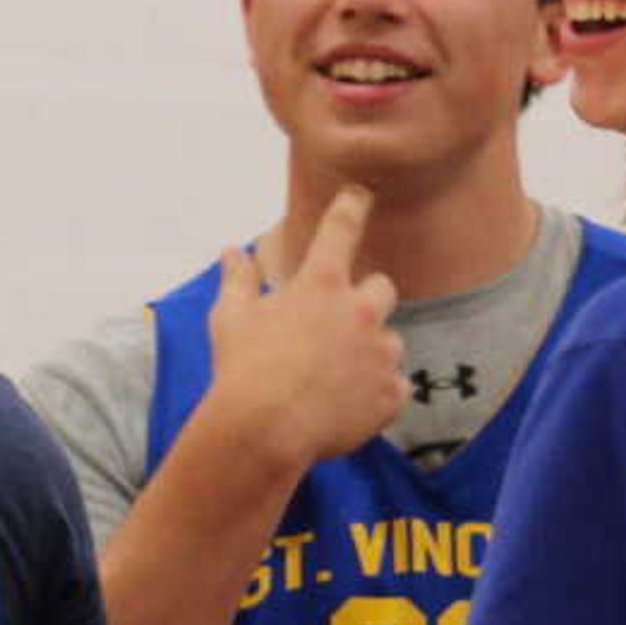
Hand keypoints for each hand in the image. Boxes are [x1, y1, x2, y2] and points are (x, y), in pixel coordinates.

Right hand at [194, 186, 404, 475]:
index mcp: (321, 284)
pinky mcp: (392, 394)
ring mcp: (381, 354)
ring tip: (332, 379)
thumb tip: (232, 251)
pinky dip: (375, 394)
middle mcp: (361, 312)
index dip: (352, 206)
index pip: (342, 229)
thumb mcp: (231, 316)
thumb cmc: (243, 368)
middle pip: (383, 287)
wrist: (266, 430)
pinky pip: (394, 387)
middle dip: (366, 299)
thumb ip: (238, 279)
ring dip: (369, 353)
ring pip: (389, 343)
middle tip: (341, 322)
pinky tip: (345, 406)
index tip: (362, 194)